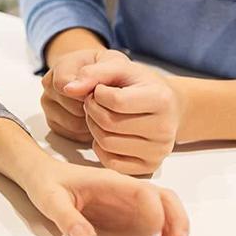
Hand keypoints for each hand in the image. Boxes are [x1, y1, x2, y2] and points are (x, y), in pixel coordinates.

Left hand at [24, 156, 187, 235]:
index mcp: (110, 182)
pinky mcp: (123, 219)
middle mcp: (125, 192)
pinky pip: (147, 227)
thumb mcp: (50, 199)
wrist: (41, 177)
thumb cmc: (47, 183)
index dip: (155, 211)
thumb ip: (66, 217)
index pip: (144, 191)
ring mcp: (126, 205)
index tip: (155, 232)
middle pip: (164, 198)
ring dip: (173, 231)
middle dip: (177, 221)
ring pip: (162, 212)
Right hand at [40, 47, 104, 142]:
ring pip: (72, 123)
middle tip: (104, 99)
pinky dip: (87, 130)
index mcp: (61, 65)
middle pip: (69, 106)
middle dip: (91, 105)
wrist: (112, 81)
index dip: (86, 91)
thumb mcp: (113, 63)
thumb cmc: (113, 71)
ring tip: (101, 108)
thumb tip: (70, 88)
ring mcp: (49, 104)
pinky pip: (72, 134)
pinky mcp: (54, 123)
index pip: (62, 85)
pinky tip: (94, 118)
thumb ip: (94, 72)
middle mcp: (49, 84)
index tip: (101, 90)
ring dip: (91, 119)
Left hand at [74, 50, 183, 174]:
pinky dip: (100, 147)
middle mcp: (164, 128)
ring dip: (94, 128)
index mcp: (160, 99)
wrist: (168, 107)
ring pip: (107, 143)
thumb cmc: (141, 85)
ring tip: (99, 115)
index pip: (116, 101)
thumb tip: (67, 89)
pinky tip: (106, 132)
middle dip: (92, 110)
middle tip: (93, 102)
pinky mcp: (149, 166)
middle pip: (109, 124)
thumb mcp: (120, 68)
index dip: (97, 93)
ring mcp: (158, 151)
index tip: (98, 89)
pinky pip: (111, 162)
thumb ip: (93, 73)